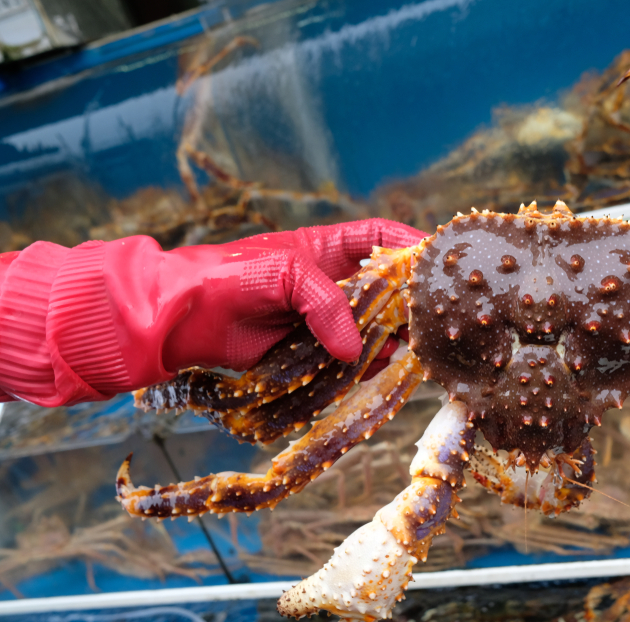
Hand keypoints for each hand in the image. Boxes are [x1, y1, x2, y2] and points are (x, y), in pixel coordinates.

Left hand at [160, 219, 425, 371]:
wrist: (183, 319)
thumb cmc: (232, 278)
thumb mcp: (288, 274)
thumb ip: (328, 305)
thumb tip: (355, 349)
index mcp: (329, 251)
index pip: (381, 238)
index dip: (411, 246)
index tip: (439, 260)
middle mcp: (333, 285)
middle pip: (387, 290)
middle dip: (408, 303)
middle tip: (426, 318)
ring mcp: (324, 321)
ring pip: (375, 329)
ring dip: (389, 339)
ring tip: (397, 347)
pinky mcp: (312, 354)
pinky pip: (351, 361)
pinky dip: (364, 367)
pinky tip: (368, 368)